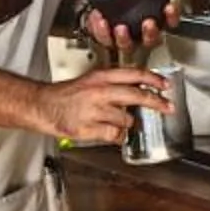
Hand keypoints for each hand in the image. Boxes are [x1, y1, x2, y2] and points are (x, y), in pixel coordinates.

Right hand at [39, 67, 169, 143]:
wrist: (42, 105)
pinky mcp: (88, 128)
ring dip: (127, 123)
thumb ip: (114, 83)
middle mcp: (99, 92)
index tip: (165, 85)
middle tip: (167, 107)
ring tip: (115, 121)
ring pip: (126, 119)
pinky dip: (116, 136)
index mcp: (101, 77)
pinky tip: (110, 132)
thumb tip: (140, 88)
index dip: (153, 79)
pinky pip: (114, 135)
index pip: (133, 74)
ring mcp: (94, 111)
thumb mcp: (92, 80)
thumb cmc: (67, 94)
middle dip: (156, 102)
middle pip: (136, 95)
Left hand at [80, 0, 180, 58]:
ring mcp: (126, 40)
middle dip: (151, 33)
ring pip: (127, 45)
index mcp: (155, 23)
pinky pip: (104, 39)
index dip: (172, 17)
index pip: (169, 23)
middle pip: (151, 41)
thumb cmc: (129, 1)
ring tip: (120, 28)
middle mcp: (142, 36)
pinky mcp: (107, 40)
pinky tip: (99, 18)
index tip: (169, 8)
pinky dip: (101, 30)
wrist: (106, 5)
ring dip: (124, 38)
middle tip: (149, 23)